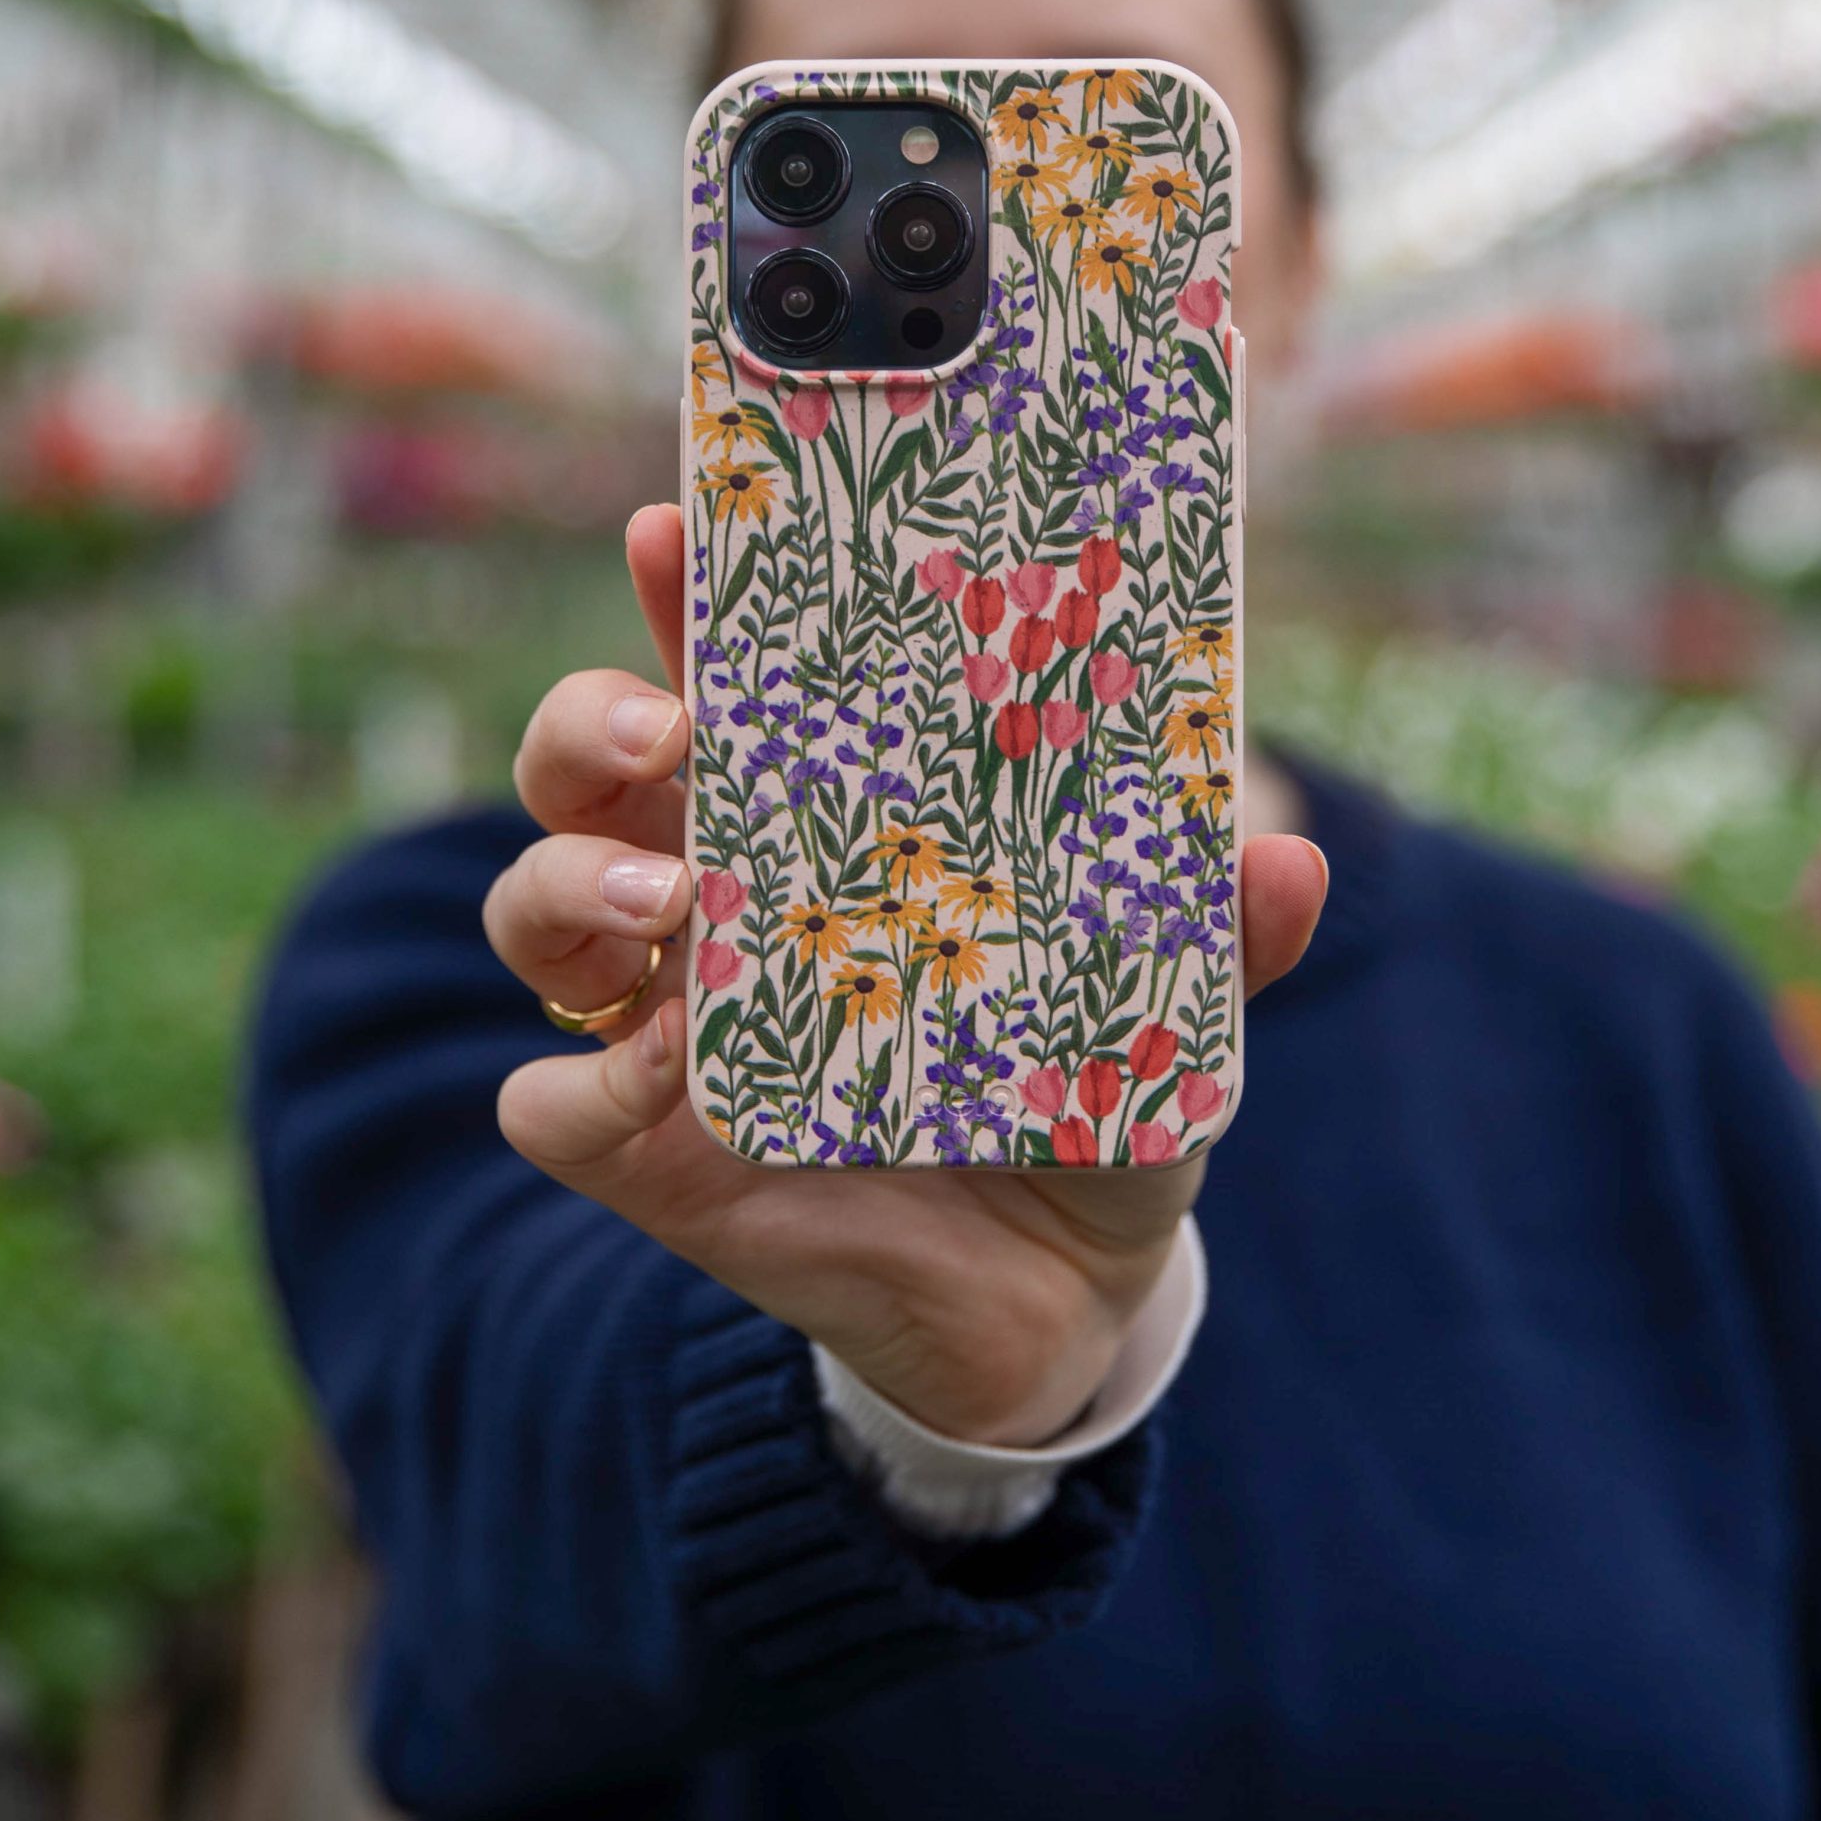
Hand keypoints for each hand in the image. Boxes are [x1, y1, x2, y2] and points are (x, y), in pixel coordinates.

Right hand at [488, 505, 1327, 1448]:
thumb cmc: (1085, 1092)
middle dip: (586, 719)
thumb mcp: (1160, 1006)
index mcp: (817, 815)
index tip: (684, 526)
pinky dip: (588, 1082)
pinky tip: (675, 1070)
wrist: (1057, 1294)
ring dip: (563, 886)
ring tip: (660, 902)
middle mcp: (713, 893)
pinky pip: (549, 1105)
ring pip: (531, 907)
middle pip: (580, 763)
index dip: (690, 594)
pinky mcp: (648, 1149)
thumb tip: (1289, 858)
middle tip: (663, 729)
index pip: (723, 673)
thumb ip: (1215, 934)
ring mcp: (664, 1016)